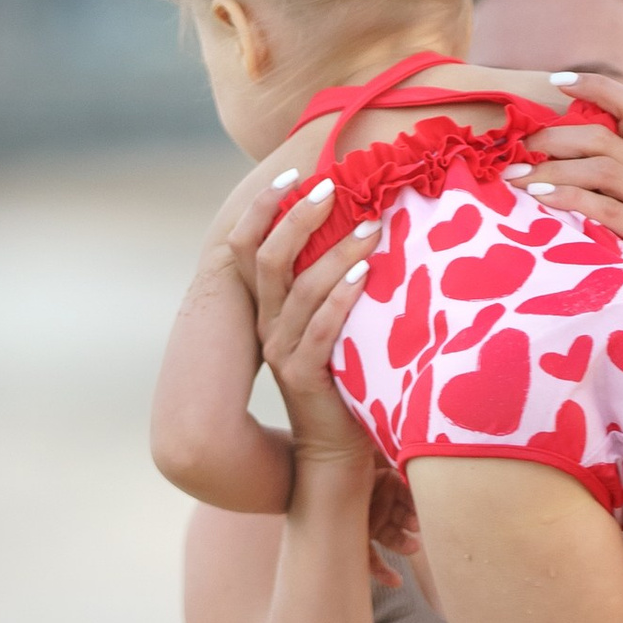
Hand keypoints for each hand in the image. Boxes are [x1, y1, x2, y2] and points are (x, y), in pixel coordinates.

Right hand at [220, 159, 385, 482]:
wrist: (333, 447)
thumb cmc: (343, 377)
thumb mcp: (331, 323)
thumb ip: (333, 284)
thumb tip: (365, 228)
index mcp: (268, 307)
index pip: (250, 247)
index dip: (263, 209)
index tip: (292, 175)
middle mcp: (267, 324)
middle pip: (271, 258)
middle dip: (300, 218)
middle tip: (333, 188)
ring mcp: (281, 351)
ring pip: (301, 290)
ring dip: (337, 254)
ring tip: (372, 229)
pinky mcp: (302, 376)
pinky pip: (321, 330)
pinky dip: (343, 299)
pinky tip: (366, 276)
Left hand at [518, 72, 622, 276]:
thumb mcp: (605, 232)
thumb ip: (584, 201)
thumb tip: (531, 177)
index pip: (621, 121)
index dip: (585, 99)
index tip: (542, 99)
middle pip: (605, 141)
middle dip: (553, 142)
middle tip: (513, 155)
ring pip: (605, 170)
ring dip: (554, 170)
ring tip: (517, 181)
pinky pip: (609, 208)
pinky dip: (571, 199)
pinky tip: (542, 200)